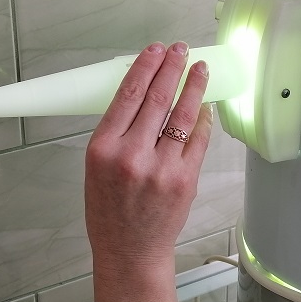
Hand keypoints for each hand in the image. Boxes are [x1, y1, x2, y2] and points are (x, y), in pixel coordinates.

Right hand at [85, 41, 212, 301]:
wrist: (129, 251)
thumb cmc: (108, 211)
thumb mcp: (96, 166)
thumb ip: (116, 132)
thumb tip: (142, 95)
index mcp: (103, 149)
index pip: (127, 95)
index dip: (144, 67)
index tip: (155, 51)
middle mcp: (131, 155)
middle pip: (156, 99)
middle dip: (170, 68)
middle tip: (180, 50)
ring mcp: (161, 168)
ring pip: (182, 115)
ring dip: (193, 87)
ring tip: (199, 68)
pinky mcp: (184, 179)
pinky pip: (197, 140)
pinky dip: (202, 119)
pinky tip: (204, 105)